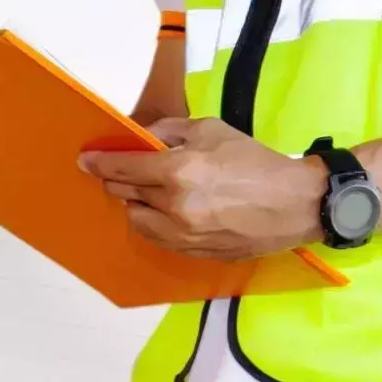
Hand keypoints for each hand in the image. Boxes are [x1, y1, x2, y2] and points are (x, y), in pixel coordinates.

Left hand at [79, 118, 325, 259]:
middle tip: (122, 172)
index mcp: (177, 170)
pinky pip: (158, 238)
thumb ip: (171, 129)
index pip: (122, 168)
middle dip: (118, 181)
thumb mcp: (212, 129)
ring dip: (136, 204)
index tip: (85, 161)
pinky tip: (167, 212)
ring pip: (137, 220)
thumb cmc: (256, 161)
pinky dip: (154, 223)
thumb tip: (144, 137)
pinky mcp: (192, 252)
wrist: (295, 204)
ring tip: (150, 193)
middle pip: (125, 194)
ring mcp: (182, 234)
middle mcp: (174, 205)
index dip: (99, 163)